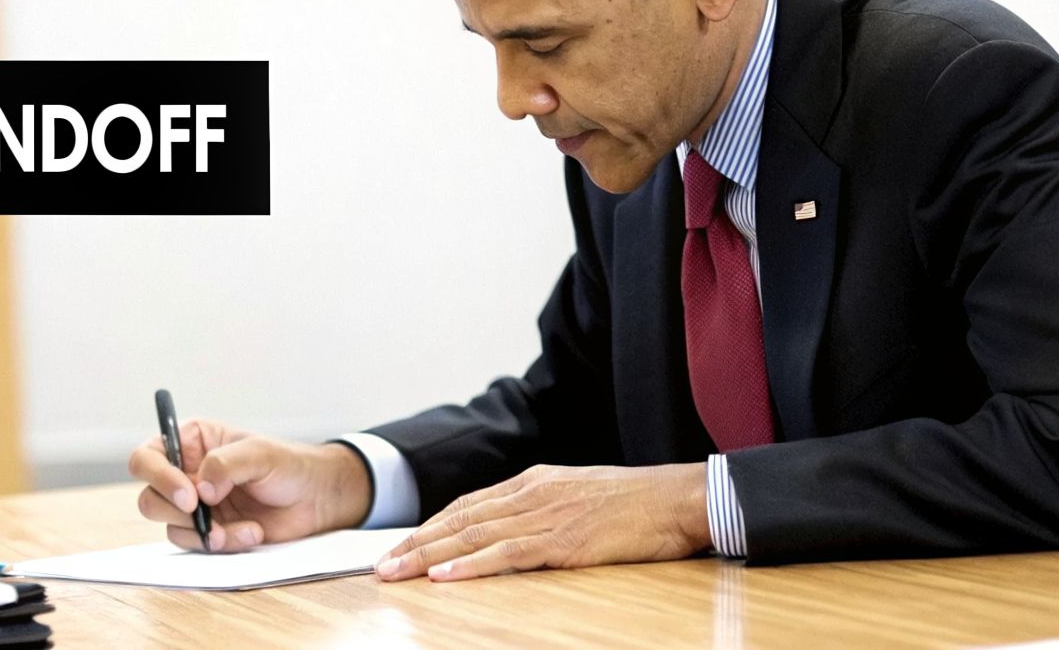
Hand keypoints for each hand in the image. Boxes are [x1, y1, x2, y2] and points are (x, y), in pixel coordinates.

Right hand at [128, 418, 370, 551]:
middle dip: (176, 510)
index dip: (158, 477)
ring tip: (243, 527)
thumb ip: (226, 465)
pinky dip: (222, 543)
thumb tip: (200, 489)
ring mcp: (196, 506)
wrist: (314, 499)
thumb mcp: (260, 454)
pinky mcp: (209, 531)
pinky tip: (251, 532)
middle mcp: (186, 473)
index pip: (147, 457)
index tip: (189, 496)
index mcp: (192, 442)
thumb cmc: (289, 465)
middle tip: (205, 511)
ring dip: (205, 532)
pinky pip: (197, 545)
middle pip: (149, 497)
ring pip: (171, 526)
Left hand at [374, 462, 710, 581]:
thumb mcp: (578, 496)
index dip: (431, 526)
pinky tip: (444, 577)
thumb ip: (542, 508)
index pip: (468, 505)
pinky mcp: (562, 541)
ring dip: (429, 556)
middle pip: (460, 520)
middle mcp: (531, 494)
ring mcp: (545, 516)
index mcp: (534, 482)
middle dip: (416, 542)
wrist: (676, 498)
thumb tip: (511, 528)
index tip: (402, 545)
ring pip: (473, 536)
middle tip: (381, 564)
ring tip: (397, 572)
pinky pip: (507, 554)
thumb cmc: (634, 502)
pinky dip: (471, 566)